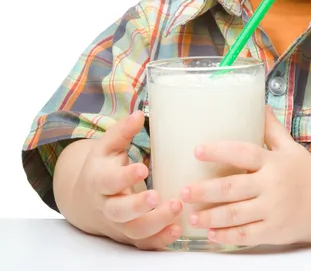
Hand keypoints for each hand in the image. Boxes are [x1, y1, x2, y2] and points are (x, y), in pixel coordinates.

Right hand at [74, 110, 182, 249]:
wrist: (87, 200)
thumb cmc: (103, 166)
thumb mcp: (107, 146)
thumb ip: (122, 131)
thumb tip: (140, 114)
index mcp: (99, 180)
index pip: (109, 181)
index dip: (124, 177)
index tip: (143, 168)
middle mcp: (107, 205)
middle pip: (119, 211)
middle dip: (138, 206)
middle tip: (158, 196)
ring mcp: (119, 224)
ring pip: (134, 230)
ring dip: (155, 223)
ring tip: (177, 210)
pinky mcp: (130, 235)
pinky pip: (144, 243)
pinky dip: (159, 241)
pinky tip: (177, 231)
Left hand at [180, 106, 310, 245]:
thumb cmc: (307, 173)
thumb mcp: (291, 148)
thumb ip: (273, 129)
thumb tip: (259, 103)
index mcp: (273, 162)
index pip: (243, 153)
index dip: (219, 151)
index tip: (197, 150)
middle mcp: (272, 185)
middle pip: (232, 188)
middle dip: (204, 191)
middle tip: (183, 190)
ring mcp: (273, 210)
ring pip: (235, 214)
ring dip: (210, 216)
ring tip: (190, 215)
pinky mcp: (275, 231)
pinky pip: (246, 235)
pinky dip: (226, 236)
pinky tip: (210, 233)